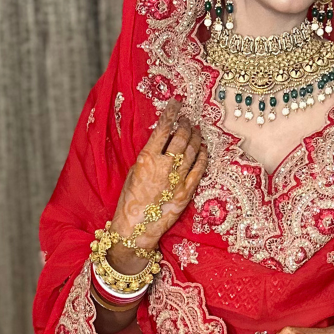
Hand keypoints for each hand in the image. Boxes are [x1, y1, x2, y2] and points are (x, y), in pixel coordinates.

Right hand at [109, 101, 207, 263]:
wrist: (136, 229)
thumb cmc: (130, 201)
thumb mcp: (133, 173)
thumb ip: (149, 157)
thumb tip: (162, 142)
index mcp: (147, 159)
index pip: (163, 128)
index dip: (171, 113)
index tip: (176, 104)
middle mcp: (164, 166)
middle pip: (180, 137)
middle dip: (186, 124)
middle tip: (187, 119)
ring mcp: (178, 179)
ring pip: (192, 150)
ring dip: (195, 137)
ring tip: (196, 130)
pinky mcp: (187, 192)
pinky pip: (199, 169)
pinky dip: (202, 156)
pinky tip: (203, 148)